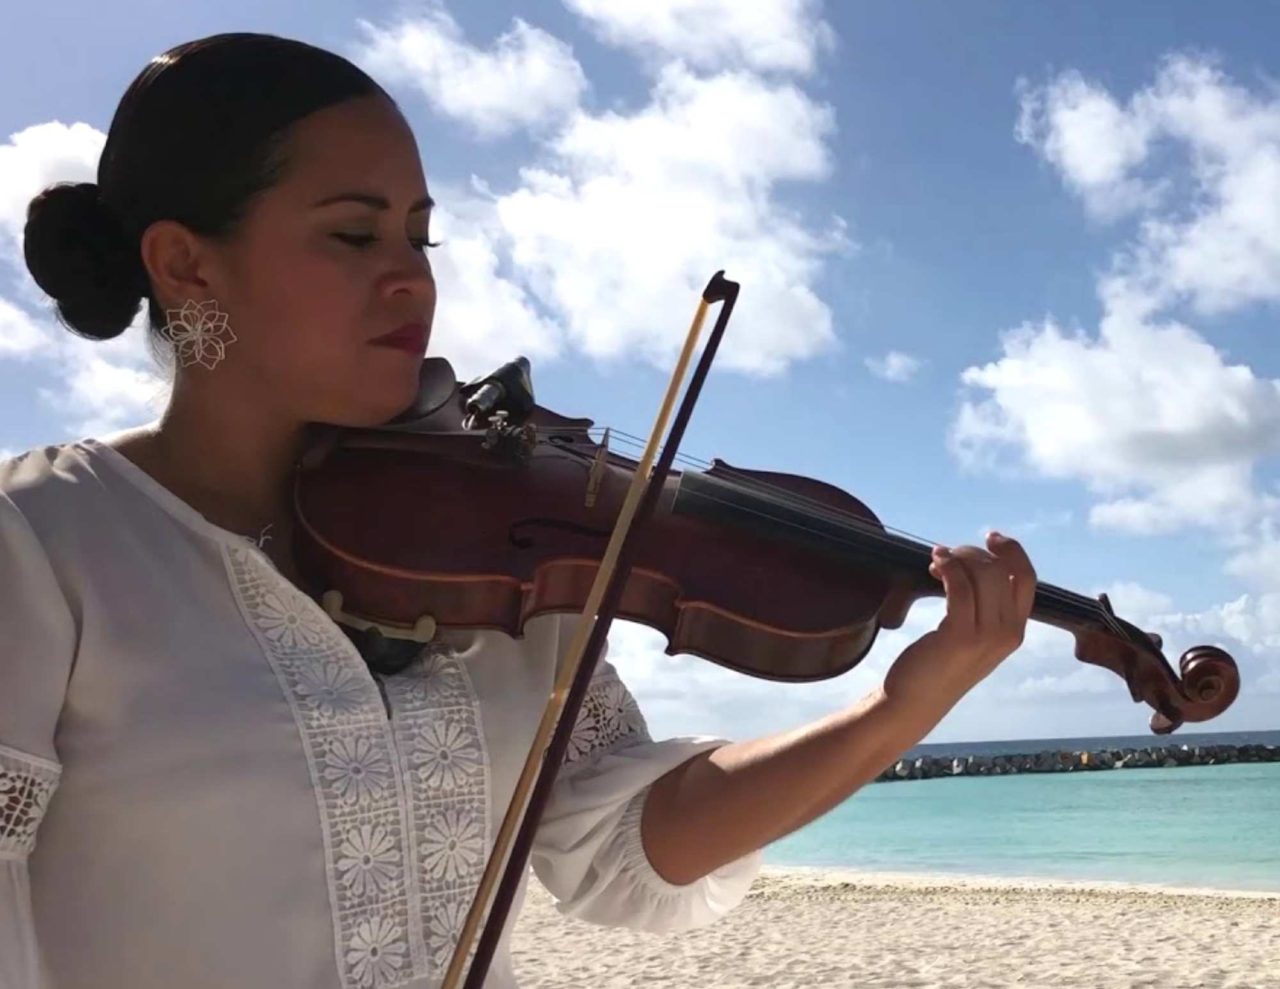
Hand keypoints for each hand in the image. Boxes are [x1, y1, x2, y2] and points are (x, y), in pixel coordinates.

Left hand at [883, 531, 1036, 715]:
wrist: (914, 702)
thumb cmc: (938, 665)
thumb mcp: (972, 637)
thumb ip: (983, 608)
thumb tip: (973, 564)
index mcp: (1015, 632)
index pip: (1026, 579)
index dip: (1013, 552)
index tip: (991, 538)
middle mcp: (1008, 634)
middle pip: (1001, 570)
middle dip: (973, 553)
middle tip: (948, 554)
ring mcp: (986, 636)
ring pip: (982, 574)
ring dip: (958, 557)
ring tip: (937, 559)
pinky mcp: (959, 635)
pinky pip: (959, 586)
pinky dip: (947, 566)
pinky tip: (934, 563)